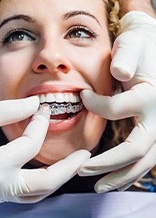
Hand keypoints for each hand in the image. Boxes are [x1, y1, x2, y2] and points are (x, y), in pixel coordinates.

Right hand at [0, 96, 89, 202]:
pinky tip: (46, 170)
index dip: (39, 123)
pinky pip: (24, 193)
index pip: (30, 144)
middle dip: (68, 168)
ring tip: (72, 165)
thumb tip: (35, 105)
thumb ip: (9, 110)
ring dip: (57, 179)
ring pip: (36, 194)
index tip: (42, 108)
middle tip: (85, 155)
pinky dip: (40, 182)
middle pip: (45, 184)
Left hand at [78, 11, 155, 192]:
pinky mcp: (153, 130)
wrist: (151, 47)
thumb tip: (120, 74)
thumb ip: (127, 57)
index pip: (116, 110)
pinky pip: (144, 157)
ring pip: (143, 161)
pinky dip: (129, 170)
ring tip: (99, 186)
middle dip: (107, 163)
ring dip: (120, 176)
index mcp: (151, 95)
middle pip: (136, 149)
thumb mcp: (132, 45)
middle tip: (82, 170)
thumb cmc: (138, 46)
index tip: (81, 96)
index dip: (95, 105)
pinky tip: (114, 178)